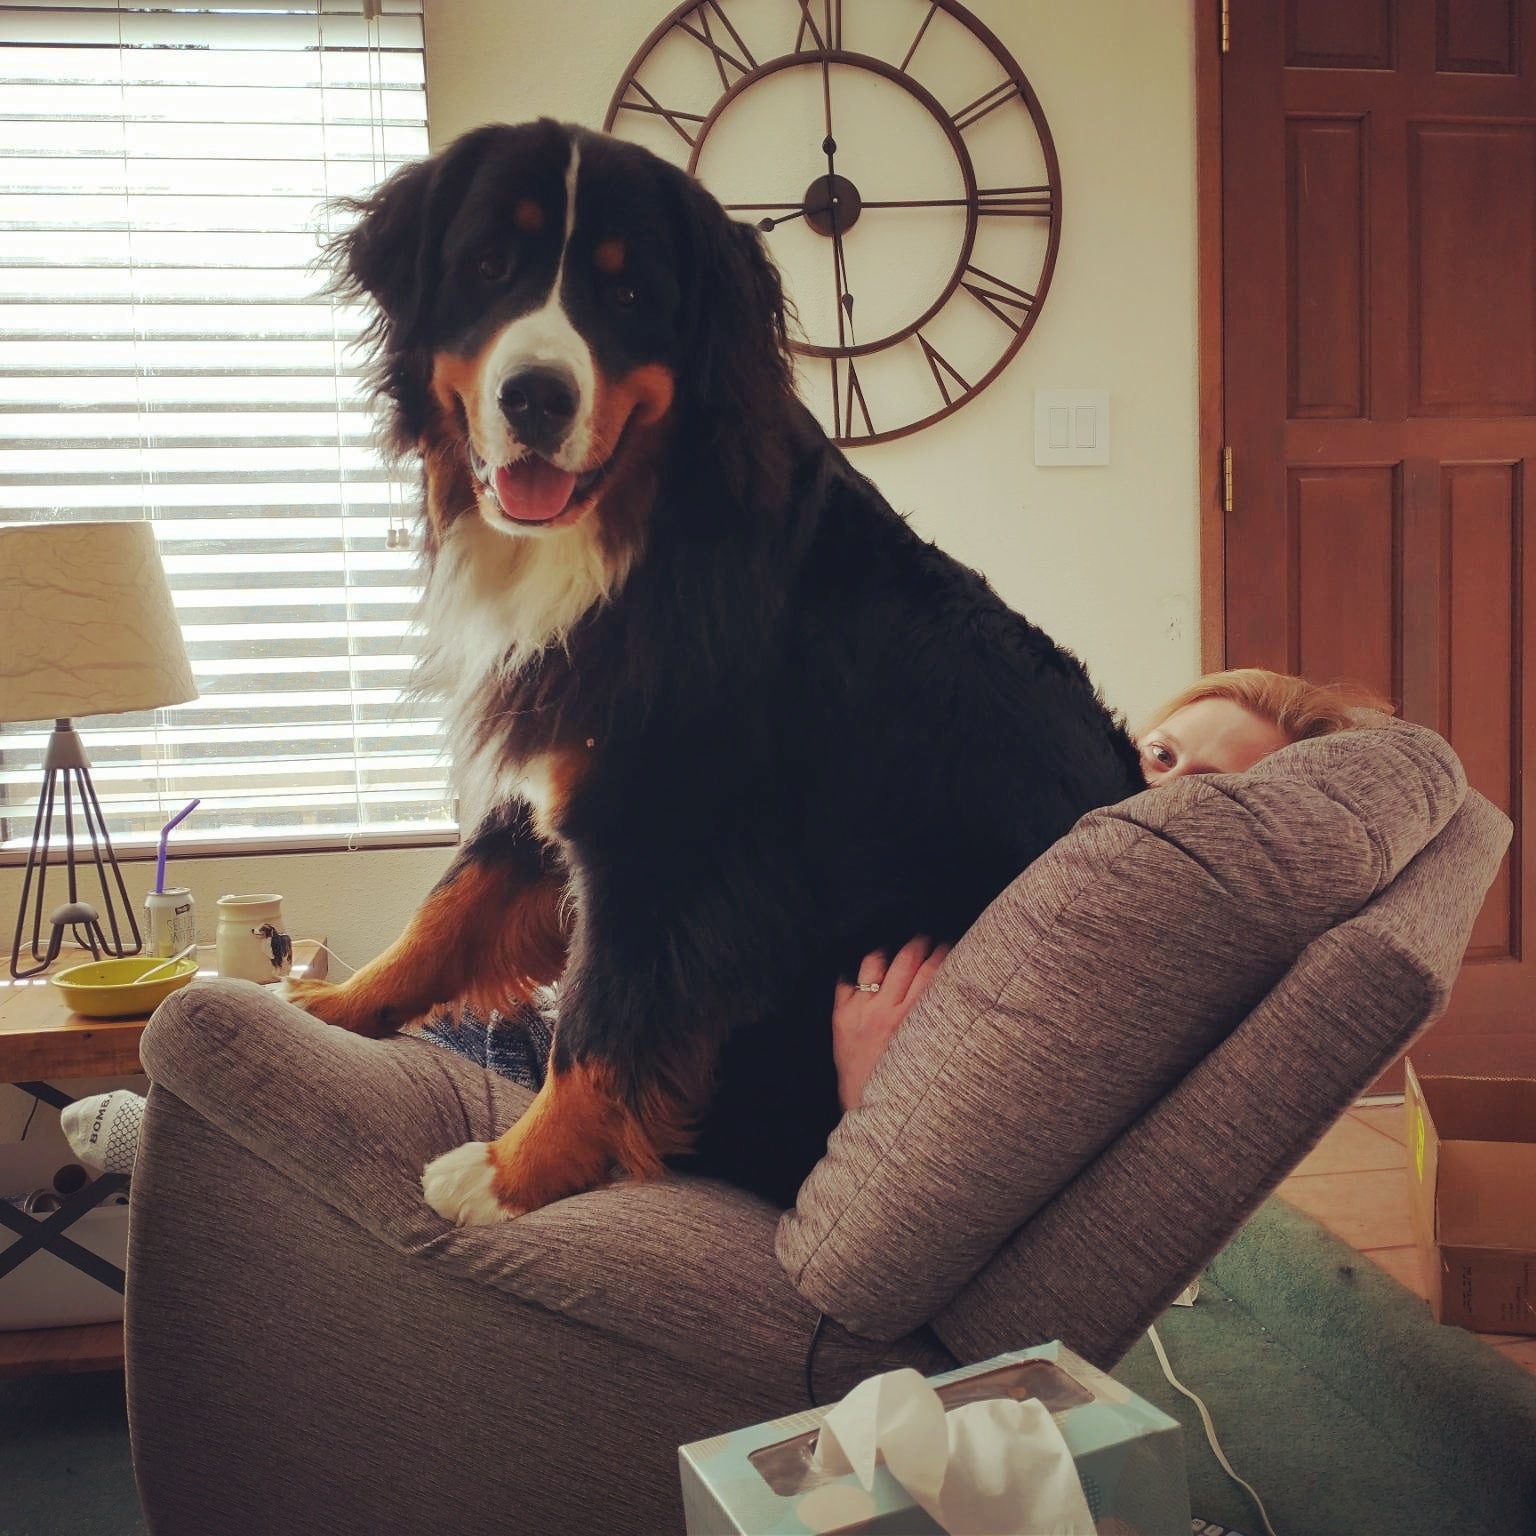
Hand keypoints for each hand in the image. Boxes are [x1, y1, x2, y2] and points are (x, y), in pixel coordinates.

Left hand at [832, 936, 950, 1112]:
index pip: (933, 971)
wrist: (872, 1111)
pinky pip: (846, 981)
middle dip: (920, 945)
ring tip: (895, 954)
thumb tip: (960, 996)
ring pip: (875, 962)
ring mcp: (861, 1011)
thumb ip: (942, 1023)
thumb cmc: (909, 1086)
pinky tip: (864, 977)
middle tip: (927, 941)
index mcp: (915, 1019)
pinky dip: (855, 976)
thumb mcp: (933, 1053)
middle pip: (907, 959)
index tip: (950, 947)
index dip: (944, 953)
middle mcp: (887, 1010)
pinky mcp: (840, 1017)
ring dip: (888, 954)